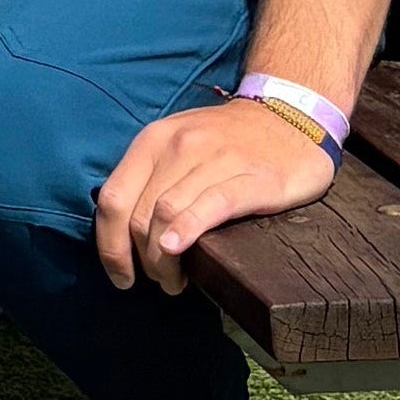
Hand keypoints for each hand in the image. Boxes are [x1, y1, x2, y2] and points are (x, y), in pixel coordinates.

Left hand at [94, 94, 336, 294]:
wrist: (290, 118)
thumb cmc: (227, 141)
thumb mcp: (178, 144)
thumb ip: (151, 178)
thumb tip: (124, 232)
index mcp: (153, 140)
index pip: (114, 198)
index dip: (109, 244)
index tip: (120, 275)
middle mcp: (178, 146)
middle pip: (139, 214)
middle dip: (142, 258)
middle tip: (160, 282)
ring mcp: (215, 159)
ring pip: (168, 213)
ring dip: (163, 259)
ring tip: (175, 282)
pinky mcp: (252, 178)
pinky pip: (211, 204)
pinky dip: (188, 228)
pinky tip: (178, 249)